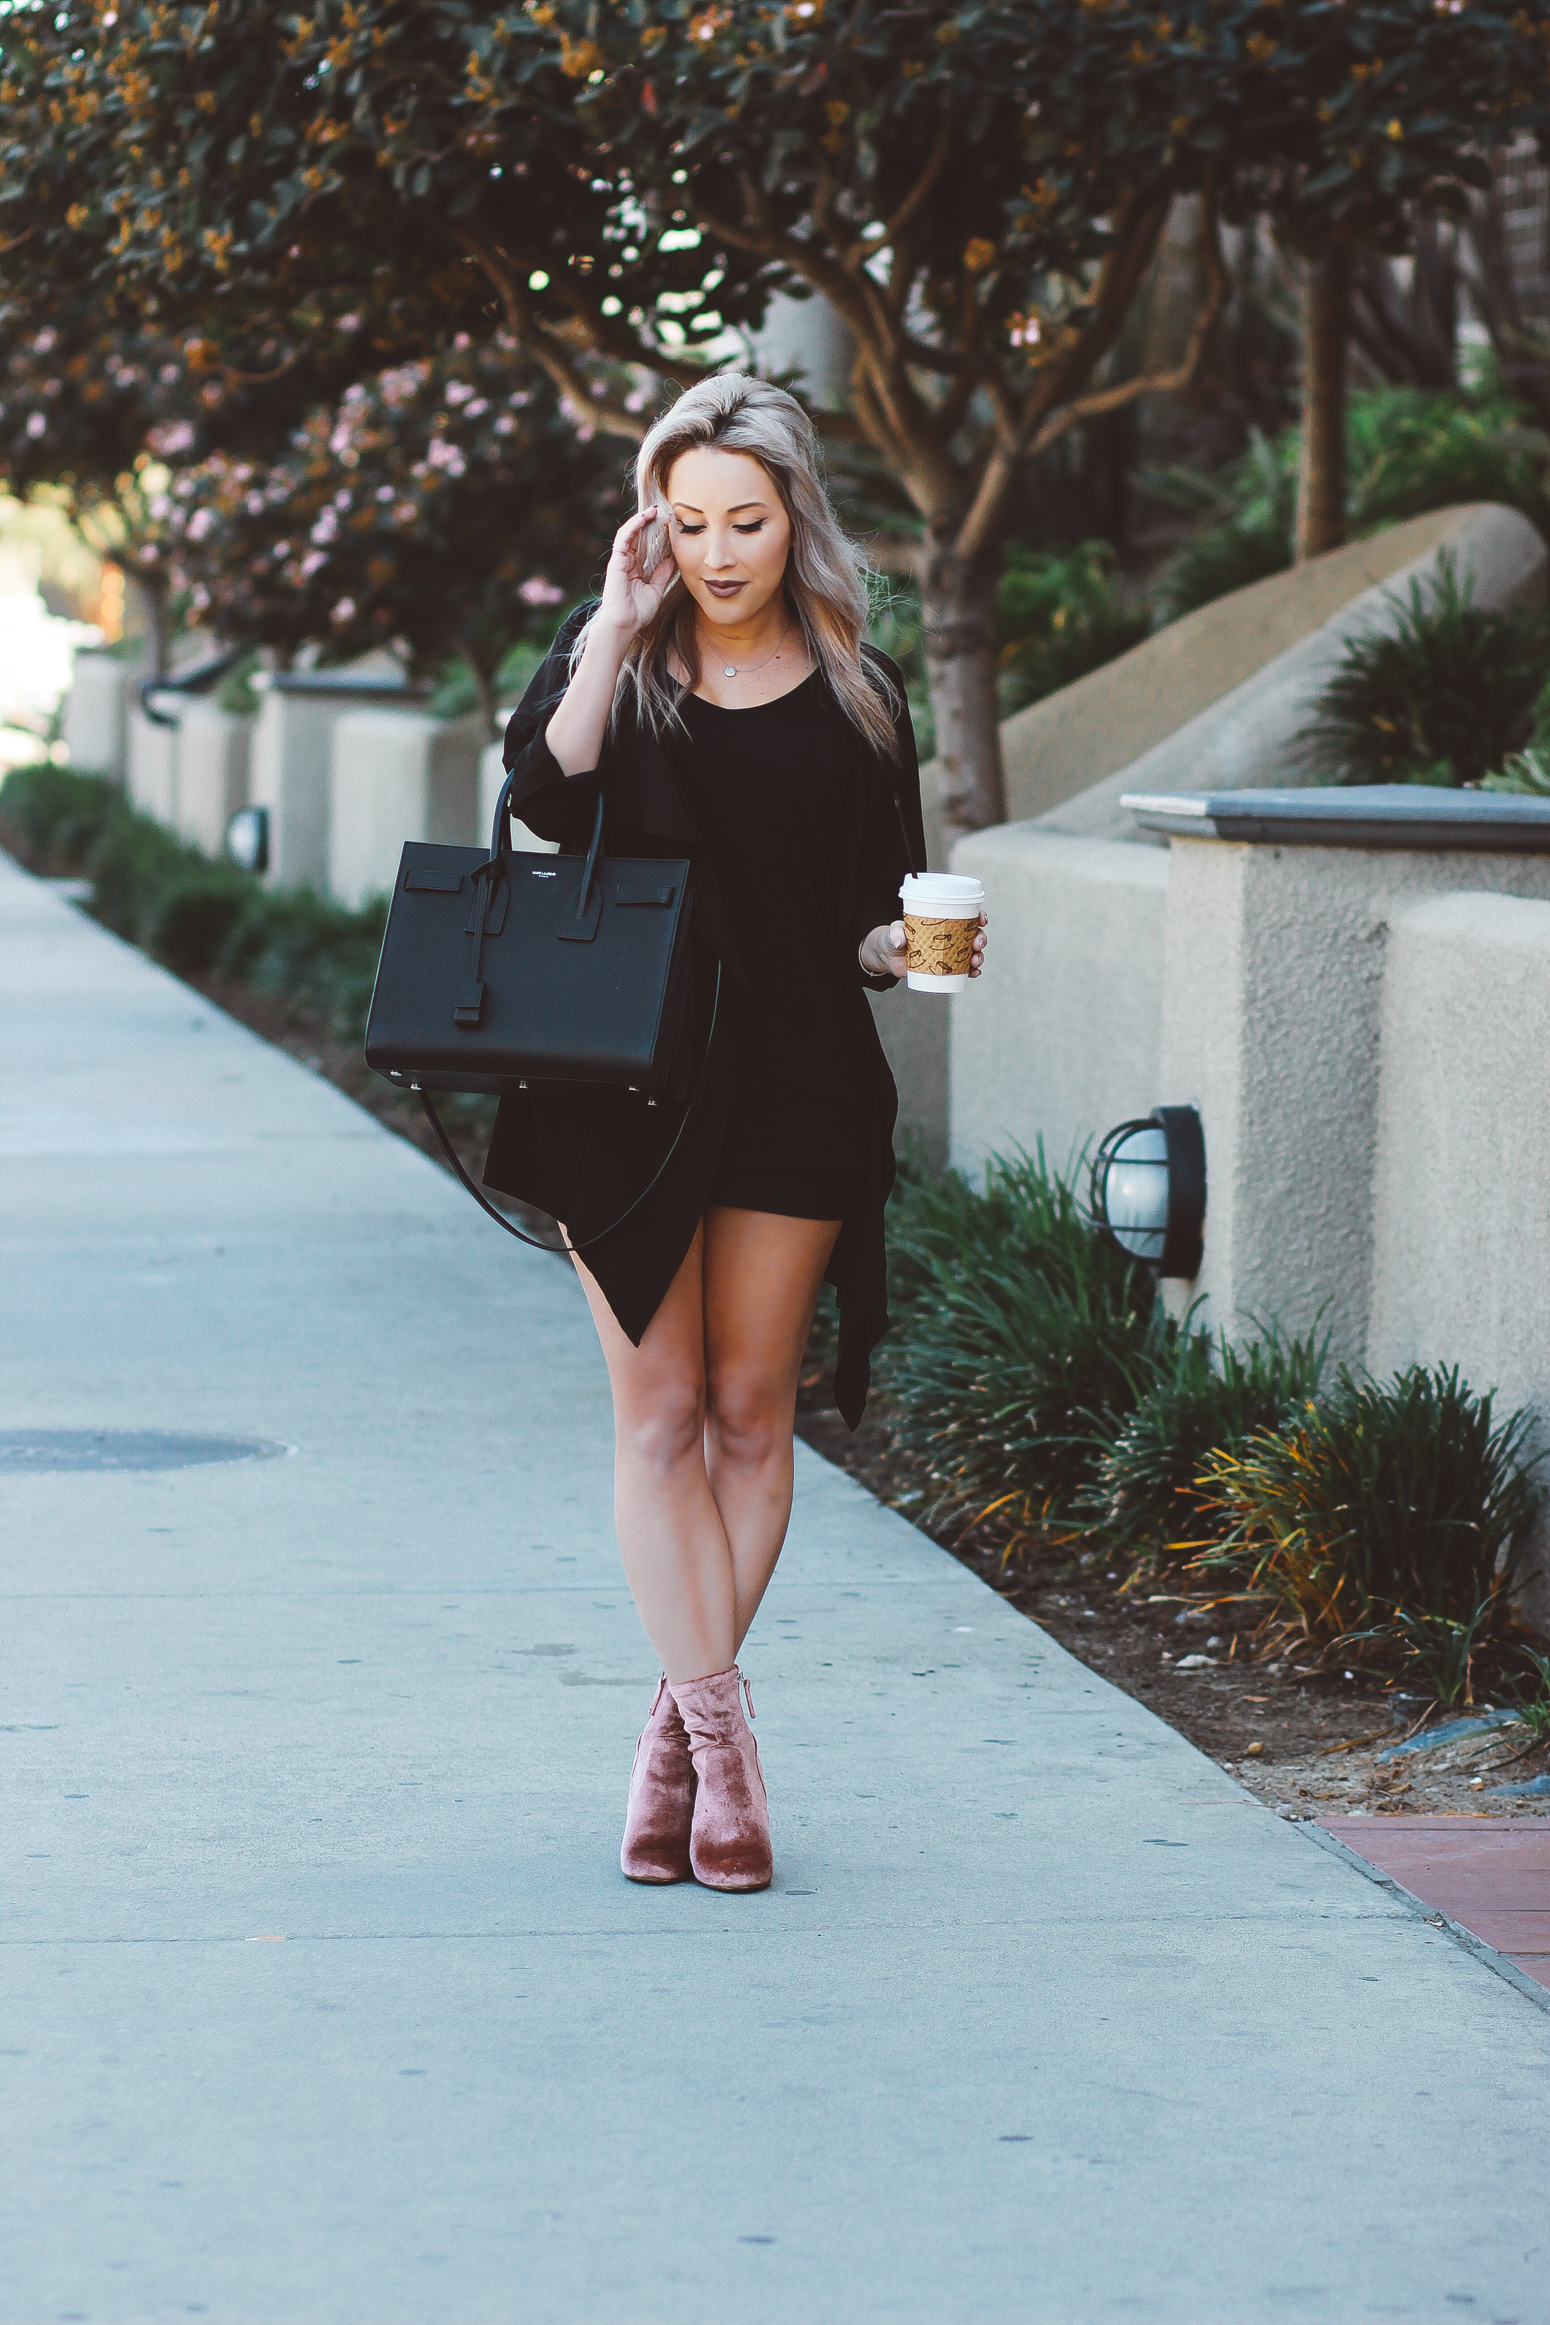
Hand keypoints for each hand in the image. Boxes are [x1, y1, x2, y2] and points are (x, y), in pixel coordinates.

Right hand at [596, 504, 677, 639]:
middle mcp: (628, 563)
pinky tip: (643, 517)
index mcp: (636, 569)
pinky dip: (633, 526)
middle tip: (666, 513)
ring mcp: (621, 561)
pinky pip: (623, 538)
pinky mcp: (616, 561)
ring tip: (656, 510)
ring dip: (642, 520)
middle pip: (639, 537)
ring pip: (630, 533)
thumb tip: (674, 559)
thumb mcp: (656, 589)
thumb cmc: (638, 612)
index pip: (647, 546)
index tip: (671, 526)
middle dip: (652, 523)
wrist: (625, 624)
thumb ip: (663, 573)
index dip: (657, 535)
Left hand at [858, 910, 988, 977]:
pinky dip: (972, 972)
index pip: (967, 916)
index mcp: (944, 922)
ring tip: (975, 962)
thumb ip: (895, 932)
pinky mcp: (946, 968)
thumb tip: (900, 941)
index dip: (979, 916)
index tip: (981, 919)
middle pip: (974, 935)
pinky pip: (964, 970)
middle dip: (981, 939)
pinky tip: (974, 973)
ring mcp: (950, 953)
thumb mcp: (893, 931)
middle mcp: (951, 936)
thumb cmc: (894, 937)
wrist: (889, 957)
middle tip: (976, 944)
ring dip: (979, 957)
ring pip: (972, 953)